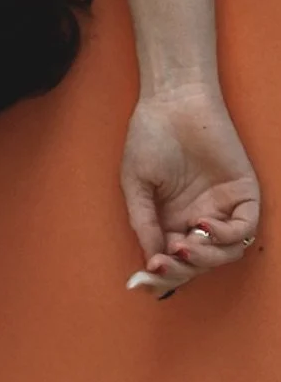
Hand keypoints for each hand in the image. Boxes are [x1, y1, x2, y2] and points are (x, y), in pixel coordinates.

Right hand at [121, 86, 259, 298]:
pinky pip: (245, 229)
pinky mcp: (244, 195)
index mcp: (171, 218)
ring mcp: (223, 208)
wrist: (172, 104)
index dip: (163, 274)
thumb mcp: (136, 184)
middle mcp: (198, 219)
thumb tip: (152, 259)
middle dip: (182, 270)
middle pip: (200, 262)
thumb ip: (144, 222)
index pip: (173, 258)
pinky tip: (202, 224)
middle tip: (165, 264)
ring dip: (205, 257)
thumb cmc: (148, 138)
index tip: (147, 278)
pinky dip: (226, 235)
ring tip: (182, 246)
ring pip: (225, 253)